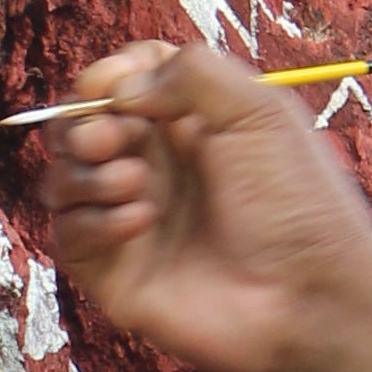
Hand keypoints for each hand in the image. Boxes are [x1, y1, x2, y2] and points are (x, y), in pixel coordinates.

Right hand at [33, 44, 371, 371]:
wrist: (308, 298)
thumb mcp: (260, 112)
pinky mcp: (115, 273)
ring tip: (137, 185)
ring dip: (86, 173)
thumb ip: (193, 73)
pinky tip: (140, 223)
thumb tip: (123, 87)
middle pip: (79, 128)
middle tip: (112, 139)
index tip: (108, 85)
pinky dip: (93, 221)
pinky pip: (67, 235)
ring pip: (62, 179)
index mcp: (188, 126)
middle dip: (82, 124)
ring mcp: (131, 221)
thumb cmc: (297, 203)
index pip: (121, 84)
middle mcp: (155, 170)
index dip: (107, 77)